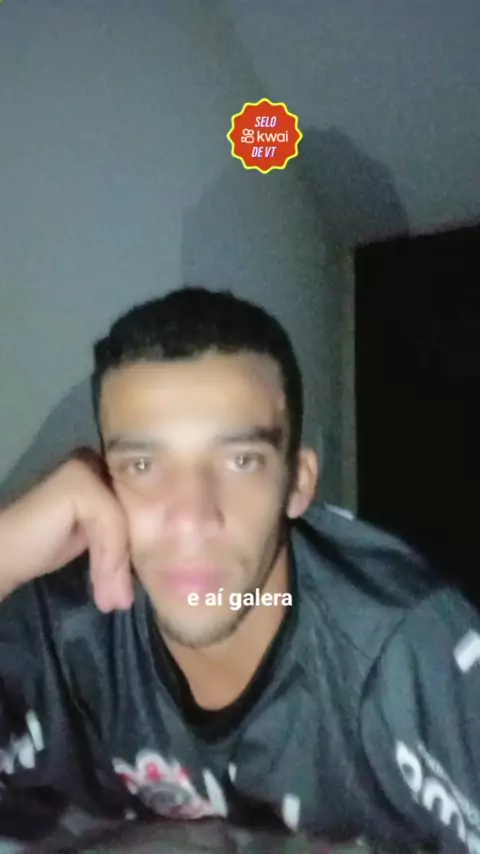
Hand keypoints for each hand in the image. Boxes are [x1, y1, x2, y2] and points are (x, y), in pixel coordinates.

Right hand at [0, 447, 133, 611]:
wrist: (3, 551)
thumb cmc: (43, 545)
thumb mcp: (94, 538)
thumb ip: (122, 535)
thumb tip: (164, 559)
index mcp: (105, 470)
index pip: (139, 509)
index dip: (141, 548)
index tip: (132, 590)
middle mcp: (98, 461)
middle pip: (132, 516)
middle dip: (127, 563)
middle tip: (120, 602)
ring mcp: (87, 467)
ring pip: (122, 525)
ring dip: (116, 569)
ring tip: (113, 602)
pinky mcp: (79, 483)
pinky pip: (110, 526)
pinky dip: (108, 559)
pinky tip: (102, 587)